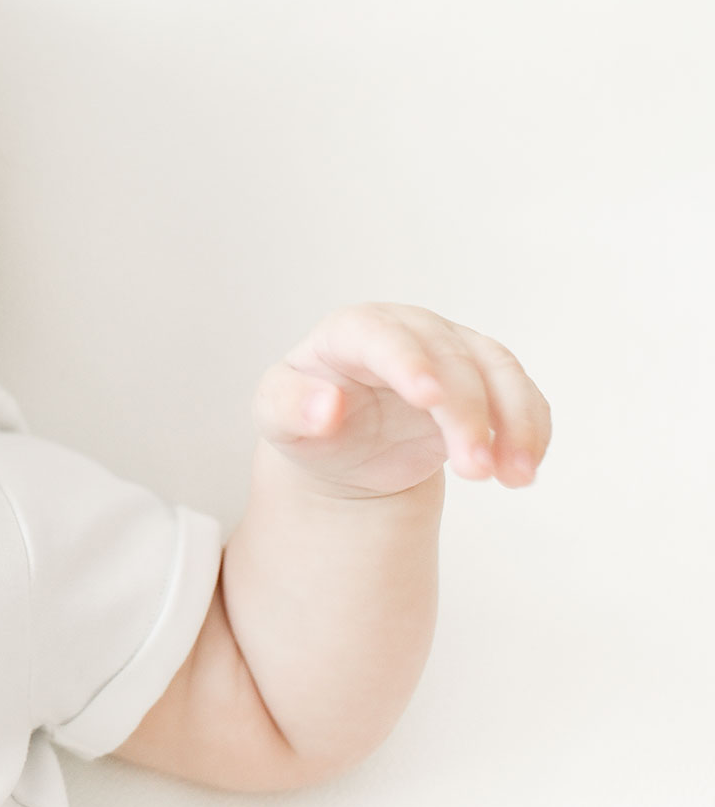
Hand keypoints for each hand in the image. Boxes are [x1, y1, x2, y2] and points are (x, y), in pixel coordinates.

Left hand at [253, 303, 550, 499]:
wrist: (344, 440)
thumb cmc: (307, 417)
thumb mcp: (276, 416)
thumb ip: (290, 407)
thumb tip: (325, 408)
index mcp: (350, 331)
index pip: (381, 336)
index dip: (408, 361)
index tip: (428, 397)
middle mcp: (408, 332)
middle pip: (450, 359)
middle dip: (467, 413)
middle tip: (475, 469)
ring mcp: (452, 351)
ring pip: (498, 372)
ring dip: (514, 422)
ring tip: (514, 475)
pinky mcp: (485, 381)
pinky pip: (520, 396)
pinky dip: (530, 429)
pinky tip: (524, 468)